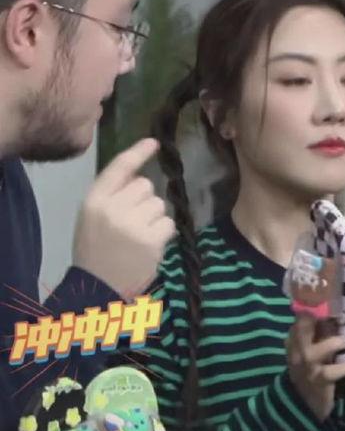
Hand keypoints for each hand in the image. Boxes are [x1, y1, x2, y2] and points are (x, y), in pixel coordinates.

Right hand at [73, 139, 175, 298]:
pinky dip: (163, 232)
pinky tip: (150, 244)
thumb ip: (111, 195)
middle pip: (145, 185)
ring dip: (154, 217)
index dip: (138, 152)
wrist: (97, 288)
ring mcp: (132, 224)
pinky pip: (168, 223)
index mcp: (94, 200)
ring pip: (159, 204)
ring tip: (140, 235)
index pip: (119, 168)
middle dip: (144, 200)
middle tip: (134, 221)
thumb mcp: (92, 217)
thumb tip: (140, 174)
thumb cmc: (95, 250)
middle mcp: (112, 208)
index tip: (153, 142)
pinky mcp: (150, 240)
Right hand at [286, 315, 344, 421]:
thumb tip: (335, 309)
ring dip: (334, 343)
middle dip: (321, 318)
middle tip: (341, 314)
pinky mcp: (317, 381)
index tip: (331, 296)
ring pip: (315, 350)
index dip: (314, 305)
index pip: (300, 316)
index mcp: (294, 339)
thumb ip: (318, 331)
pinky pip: (330, 372)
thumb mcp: (310, 348)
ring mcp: (305, 366)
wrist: (306, 402)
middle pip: (302, 328)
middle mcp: (296, 350)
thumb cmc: (312, 369)